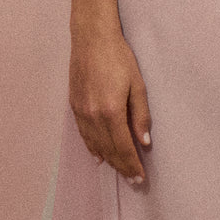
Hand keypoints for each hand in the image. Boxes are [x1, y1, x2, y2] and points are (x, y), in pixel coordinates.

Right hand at [69, 27, 152, 181]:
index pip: (123, 147)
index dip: (132, 164)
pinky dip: (92, 147)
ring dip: (108, 160)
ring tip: (120, 170)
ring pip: (95, 144)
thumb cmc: (118, 57)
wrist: (91, 38)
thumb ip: (141, 115)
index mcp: (111, 111)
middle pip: (108, 150)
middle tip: (133, 180)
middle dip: (122, 167)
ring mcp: (81, 111)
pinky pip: (84, 134)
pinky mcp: (74, 105)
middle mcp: (93, 115)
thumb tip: (144, 142)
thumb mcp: (137, 85)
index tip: (140, 178)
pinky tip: (99, 155)